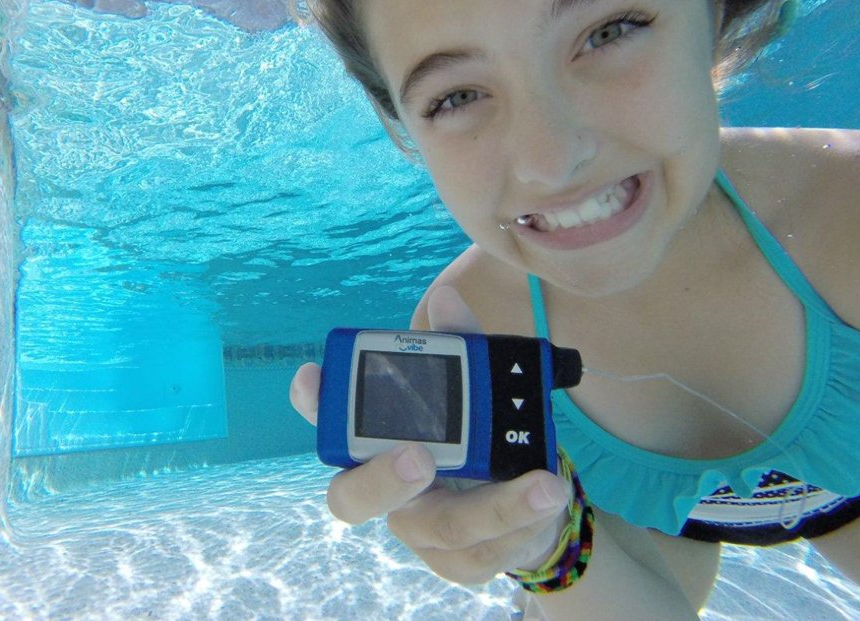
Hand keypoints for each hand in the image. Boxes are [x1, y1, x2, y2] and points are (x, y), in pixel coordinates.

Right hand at [289, 286, 572, 584]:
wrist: (530, 503)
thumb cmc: (486, 438)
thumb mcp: (481, 388)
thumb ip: (463, 347)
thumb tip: (445, 298)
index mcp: (381, 442)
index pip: (330, 424)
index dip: (313, 404)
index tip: (311, 375)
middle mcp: (387, 490)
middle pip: (351, 498)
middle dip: (381, 479)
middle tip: (420, 456)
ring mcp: (420, 531)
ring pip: (438, 529)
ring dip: (493, 507)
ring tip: (542, 484)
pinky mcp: (458, 562)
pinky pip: (483, 554)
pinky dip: (521, 526)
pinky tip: (548, 502)